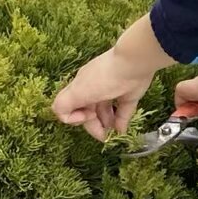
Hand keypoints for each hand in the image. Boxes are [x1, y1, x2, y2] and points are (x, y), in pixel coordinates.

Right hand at [52, 16, 173, 140]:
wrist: (133, 63)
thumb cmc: (104, 77)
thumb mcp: (77, 92)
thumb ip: (64, 105)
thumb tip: (67, 119)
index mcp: (81, 86)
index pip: (72, 106)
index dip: (76, 117)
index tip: (87, 116)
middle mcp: (95, 88)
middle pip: (89, 112)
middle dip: (93, 126)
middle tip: (102, 135)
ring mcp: (113, 91)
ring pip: (105, 113)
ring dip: (106, 125)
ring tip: (111, 133)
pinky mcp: (129, 94)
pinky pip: (122, 112)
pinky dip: (120, 124)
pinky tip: (120, 131)